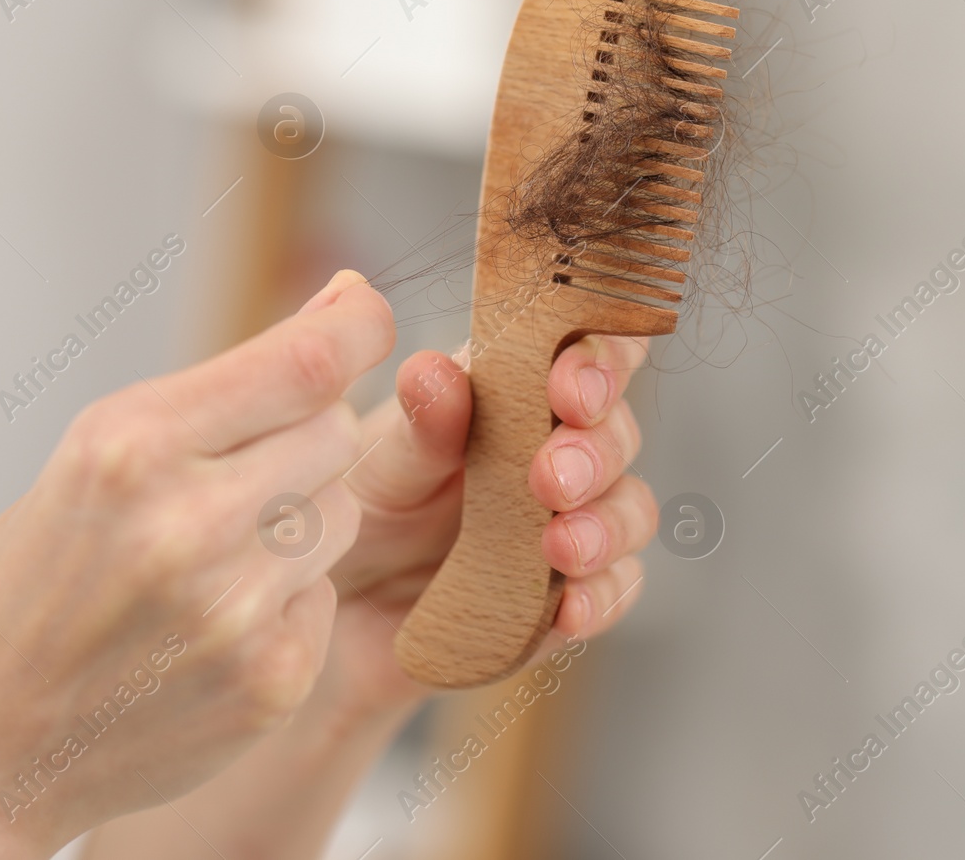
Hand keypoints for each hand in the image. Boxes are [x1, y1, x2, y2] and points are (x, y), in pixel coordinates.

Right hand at [0, 270, 396, 859]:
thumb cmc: (39, 580)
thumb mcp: (96, 452)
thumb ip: (225, 383)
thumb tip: (344, 304)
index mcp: (132, 449)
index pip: (305, 363)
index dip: (358, 325)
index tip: (365, 316)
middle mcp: (189, 526)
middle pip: (336, 431)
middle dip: (305, 435)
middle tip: (238, 473)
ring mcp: (235, 611)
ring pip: (344, 511)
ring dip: (302, 518)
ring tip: (216, 557)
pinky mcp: (272, 680)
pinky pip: (329, 594)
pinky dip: (290, 599)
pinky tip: (219, 624)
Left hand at [324, 332, 658, 715]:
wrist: (334, 613)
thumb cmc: (354, 513)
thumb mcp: (375, 467)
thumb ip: (419, 426)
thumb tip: (437, 370)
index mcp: (511, 394)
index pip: (583, 350)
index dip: (597, 359)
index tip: (569, 389)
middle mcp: (551, 451)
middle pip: (616, 432)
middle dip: (596, 450)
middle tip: (551, 478)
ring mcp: (566, 524)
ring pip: (630, 510)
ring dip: (608, 524)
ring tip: (561, 547)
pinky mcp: (567, 597)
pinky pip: (612, 593)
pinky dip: (602, 598)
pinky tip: (570, 609)